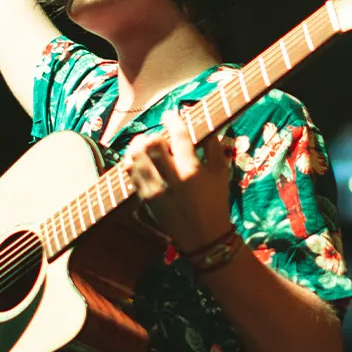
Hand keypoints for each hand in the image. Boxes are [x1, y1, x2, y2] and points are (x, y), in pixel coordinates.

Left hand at [123, 110, 232, 251]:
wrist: (203, 236)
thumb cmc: (215, 202)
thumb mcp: (221, 173)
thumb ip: (214, 146)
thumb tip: (204, 125)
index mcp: (192, 171)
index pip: (178, 136)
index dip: (173, 120)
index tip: (171, 115)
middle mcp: (171, 179)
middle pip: (151, 145)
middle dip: (153, 134)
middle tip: (158, 136)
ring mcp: (154, 190)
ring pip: (135, 157)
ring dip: (138, 145)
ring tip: (145, 145)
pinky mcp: (144, 199)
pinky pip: (130, 173)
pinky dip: (132, 161)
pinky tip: (139, 159)